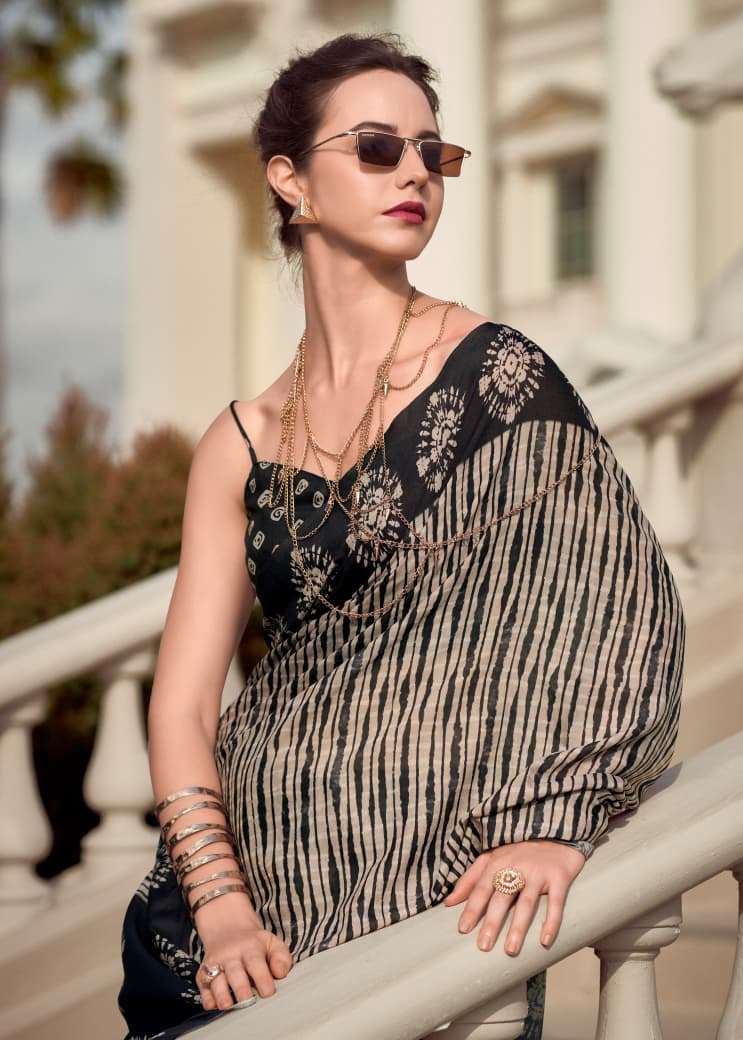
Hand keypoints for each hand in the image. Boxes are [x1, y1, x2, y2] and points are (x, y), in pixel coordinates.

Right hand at [195, 906, 293, 1010]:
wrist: (227, 929)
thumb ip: (281, 958)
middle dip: (241, 989)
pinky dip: (206, 997)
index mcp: (250, 948)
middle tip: (248, 1002)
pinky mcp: (203, 973)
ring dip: (221, 994)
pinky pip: (202, 986)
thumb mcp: (271, 943)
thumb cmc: (254, 944)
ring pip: (216, 980)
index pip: (256, 963)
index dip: (262, 979)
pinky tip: (213, 1004)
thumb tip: (280, 974)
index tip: (269, 993)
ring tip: (228, 1005)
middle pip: (235, 973)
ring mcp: (215, 964)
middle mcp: (231, 955)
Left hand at [442, 839, 585, 954]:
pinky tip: (545, 940)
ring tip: (510, 950)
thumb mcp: (492, 858)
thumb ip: (470, 879)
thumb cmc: (520, 851)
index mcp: (498, 863)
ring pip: (526, 903)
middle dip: (492, 922)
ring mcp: (538, 873)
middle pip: (502, 898)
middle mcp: (517, 867)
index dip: (472, 908)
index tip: (463, 929)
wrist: (556, 833)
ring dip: (518, 927)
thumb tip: (448, 902)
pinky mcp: (559, 877)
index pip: (482, 888)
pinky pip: (555, 902)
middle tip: (483, 946)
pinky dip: (551, 921)